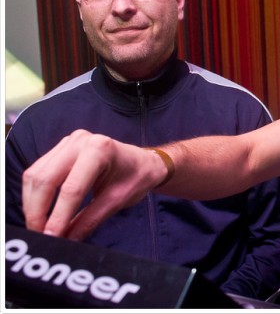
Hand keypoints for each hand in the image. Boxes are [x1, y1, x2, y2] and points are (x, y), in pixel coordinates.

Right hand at [22, 129, 167, 239]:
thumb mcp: (117, 201)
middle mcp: (80, 141)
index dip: (58, 216)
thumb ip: (89, 221)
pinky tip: (39, 212)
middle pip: (45, 179)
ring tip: (37, 228)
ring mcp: (68, 142)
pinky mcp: (60, 149)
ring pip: (35, 175)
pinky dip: (34, 194)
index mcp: (100, 150)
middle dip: (38, 212)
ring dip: (31, 204)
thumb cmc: (137, 177)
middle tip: (39, 237)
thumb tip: (65, 241)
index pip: (72, 188)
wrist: (143, 161)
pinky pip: (37, 172)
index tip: (51, 238)